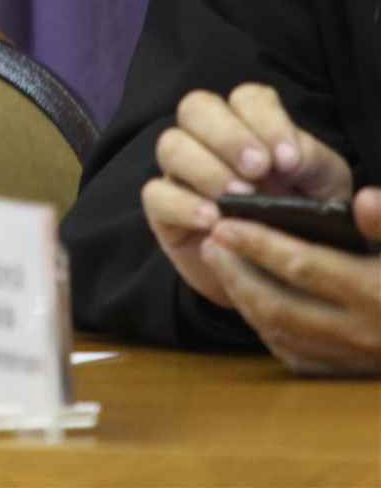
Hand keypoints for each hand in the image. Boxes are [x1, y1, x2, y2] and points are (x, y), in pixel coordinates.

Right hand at [142, 84, 352, 309]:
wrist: (280, 272)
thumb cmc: (303, 219)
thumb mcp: (324, 187)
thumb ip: (312, 161)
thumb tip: (287, 157)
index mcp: (251, 125)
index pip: (247, 99)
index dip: (265, 120)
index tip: (289, 160)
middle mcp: (208, 139)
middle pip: (196, 107)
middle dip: (228, 135)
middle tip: (258, 169)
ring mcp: (180, 172)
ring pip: (171, 145)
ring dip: (206, 168)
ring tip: (238, 197)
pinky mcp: (163, 208)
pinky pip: (156, 194)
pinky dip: (183, 204)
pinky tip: (213, 221)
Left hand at [199, 187, 380, 374]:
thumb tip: (361, 198)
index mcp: (378, 294)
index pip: (304, 267)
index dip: (260, 244)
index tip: (225, 222)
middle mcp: (361, 333)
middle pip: (278, 303)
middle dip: (236, 271)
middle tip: (210, 240)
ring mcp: (352, 358)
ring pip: (278, 331)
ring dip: (242, 296)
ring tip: (219, 261)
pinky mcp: (347, 374)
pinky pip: (292, 354)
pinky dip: (263, 324)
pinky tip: (248, 298)